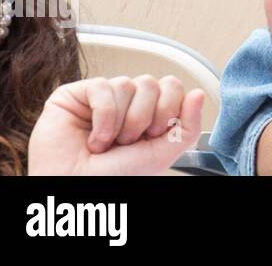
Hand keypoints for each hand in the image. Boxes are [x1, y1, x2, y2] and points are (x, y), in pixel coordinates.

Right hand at [28, 75, 204, 175]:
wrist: (72, 188)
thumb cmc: (112, 177)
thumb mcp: (160, 155)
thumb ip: (187, 127)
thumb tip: (199, 93)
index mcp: (149, 114)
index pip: (173, 88)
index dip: (168, 110)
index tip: (153, 135)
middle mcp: (128, 103)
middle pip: (153, 83)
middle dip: (144, 117)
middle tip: (128, 141)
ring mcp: (103, 97)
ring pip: (129, 84)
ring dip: (121, 122)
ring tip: (107, 144)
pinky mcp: (77, 94)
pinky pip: (103, 86)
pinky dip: (103, 116)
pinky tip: (95, 138)